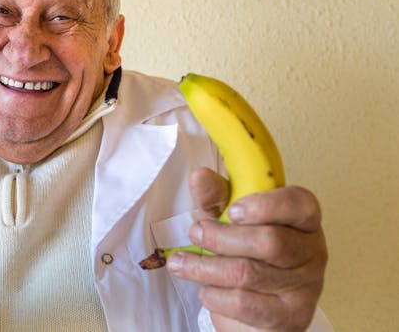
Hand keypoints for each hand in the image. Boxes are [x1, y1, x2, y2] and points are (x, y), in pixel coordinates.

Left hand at [168, 168, 326, 331]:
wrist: (258, 309)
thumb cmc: (247, 254)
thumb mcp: (230, 220)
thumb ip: (217, 197)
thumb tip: (199, 176)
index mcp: (303, 221)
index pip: (300, 205)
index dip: (266, 206)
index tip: (233, 210)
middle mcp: (312, 252)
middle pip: (270, 242)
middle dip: (222, 237)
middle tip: (195, 233)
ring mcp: (304, 287)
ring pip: (249, 273)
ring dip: (206, 267)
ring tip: (181, 263)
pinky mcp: (289, 317)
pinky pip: (245, 304)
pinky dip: (216, 295)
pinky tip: (205, 290)